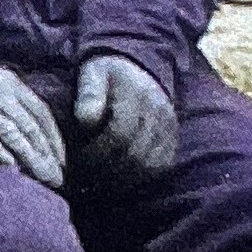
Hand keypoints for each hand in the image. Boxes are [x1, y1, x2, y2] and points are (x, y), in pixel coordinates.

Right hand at [0, 56, 65, 187]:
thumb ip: (15, 104)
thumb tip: (36, 136)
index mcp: (12, 84)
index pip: (41, 114)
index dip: (54, 140)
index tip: (62, 162)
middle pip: (30, 127)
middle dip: (47, 156)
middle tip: (57, 179)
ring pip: (12, 134)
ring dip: (30, 158)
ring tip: (43, 179)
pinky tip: (10, 167)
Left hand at [73, 55, 176, 181]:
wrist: (141, 71)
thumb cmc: (109, 75)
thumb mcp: (94, 73)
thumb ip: (89, 92)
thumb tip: (86, 119)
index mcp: (137, 95)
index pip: (119, 134)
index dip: (97, 152)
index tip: (79, 158)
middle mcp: (159, 113)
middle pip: (134, 154)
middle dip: (106, 169)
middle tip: (85, 176)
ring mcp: (169, 129)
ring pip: (148, 165)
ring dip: (122, 178)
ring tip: (98, 181)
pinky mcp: (173, 141)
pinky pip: (159, 168)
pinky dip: (138, 178)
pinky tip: (118, 178)